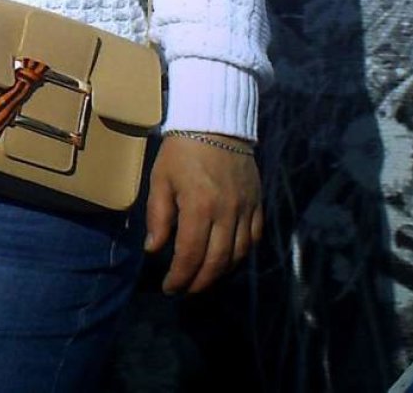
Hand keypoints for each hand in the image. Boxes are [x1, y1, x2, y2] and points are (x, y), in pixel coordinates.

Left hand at [145, 133, 262, 293]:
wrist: (216, 123)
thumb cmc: (181, 150)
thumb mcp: (160, 179)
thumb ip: (158, 217)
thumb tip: (154, 250)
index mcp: (199, 207)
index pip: (191, 255)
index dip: (180, 277)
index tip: (169, 288)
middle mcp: (227, 214)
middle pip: (217, 262)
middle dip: (199, 282)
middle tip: (184, 290)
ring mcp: (246, 210)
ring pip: (238, 255)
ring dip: (220, 274)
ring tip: (203, 280)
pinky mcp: (258, 205)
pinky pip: (253, 239)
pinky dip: (241, 256)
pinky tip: (227, 260)